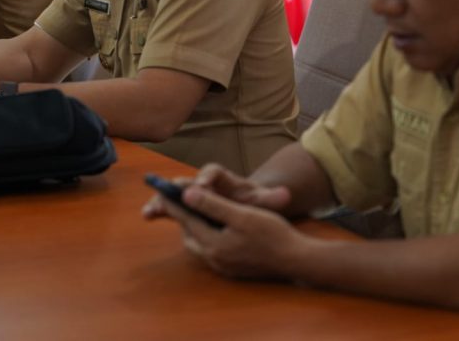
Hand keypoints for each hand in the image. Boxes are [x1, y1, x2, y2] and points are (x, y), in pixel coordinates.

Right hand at [142, 163, 290, 219]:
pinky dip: (160, 209)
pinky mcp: (185, 207)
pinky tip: (148, 216)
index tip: (202, 184)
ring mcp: (193, 195)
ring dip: (163, 200)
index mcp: (222, 177)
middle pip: (188, 181)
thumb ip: (272, 198)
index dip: (206, 176)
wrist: (242, 207)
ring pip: (175, 194)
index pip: (212, 171)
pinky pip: (170, 206)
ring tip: (151, 209)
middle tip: (169, 193)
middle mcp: (204, 182)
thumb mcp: (262, 201)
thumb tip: (286, 194)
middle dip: (177, 188)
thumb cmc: (252, 202)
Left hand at [169, 186, 306, 280]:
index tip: (161, 189)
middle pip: (189, 234)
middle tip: (181, 199)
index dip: (172, 202)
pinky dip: (208, 237)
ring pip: (199, 244)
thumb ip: (213, 205)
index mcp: (214, 243)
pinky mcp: (233, 269)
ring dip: (196, 228)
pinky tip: (217, 228)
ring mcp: (223, 266)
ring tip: (199, 211)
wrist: (296, 260)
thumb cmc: (272, 234)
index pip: (186, 219)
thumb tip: (187, 194)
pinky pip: (211, 251)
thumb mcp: (242, 214)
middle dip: (183, 217)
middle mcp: (214, 258)